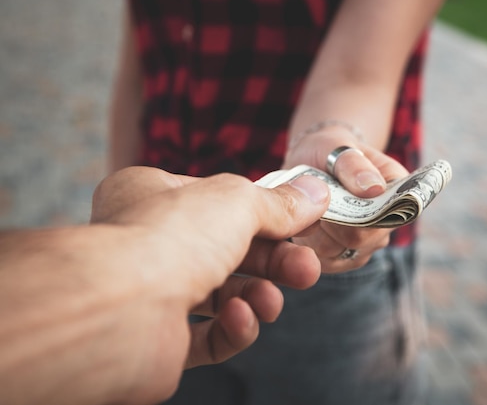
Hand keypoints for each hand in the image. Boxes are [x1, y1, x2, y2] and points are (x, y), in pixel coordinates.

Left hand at [90, 167, 329, 400]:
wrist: (121, 310)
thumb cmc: (168, 239)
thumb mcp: (237, 201)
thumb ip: (278, 203)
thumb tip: (315, 195)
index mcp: (155, 196)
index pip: (221, 203)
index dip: (266, 215)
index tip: (303, 224)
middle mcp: (151, 243)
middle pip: (230, 251)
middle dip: (275, 263)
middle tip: (307, 270)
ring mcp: (154, 293)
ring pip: (222, 296)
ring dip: (257, 298)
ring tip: (270, 302)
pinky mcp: (160, 341)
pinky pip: (207, 337)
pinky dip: (233, 330)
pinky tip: (241, 320)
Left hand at [283, 123, 408, 272]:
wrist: (315, 163)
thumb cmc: (330, 151)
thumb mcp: (338, 148)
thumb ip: (354, 165)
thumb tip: (374, 188)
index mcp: (400, 191)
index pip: (389, 215)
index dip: (359, 211)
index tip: (334, 195)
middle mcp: (390, 222)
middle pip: (360, 239)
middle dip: (329, 219)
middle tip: (313, 195)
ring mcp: (369, 244)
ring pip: (338, 253)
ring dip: (316, 230)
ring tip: (310, 205)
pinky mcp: (345, 258)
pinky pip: (324, 261)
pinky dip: (308, 242)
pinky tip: (306, 221)